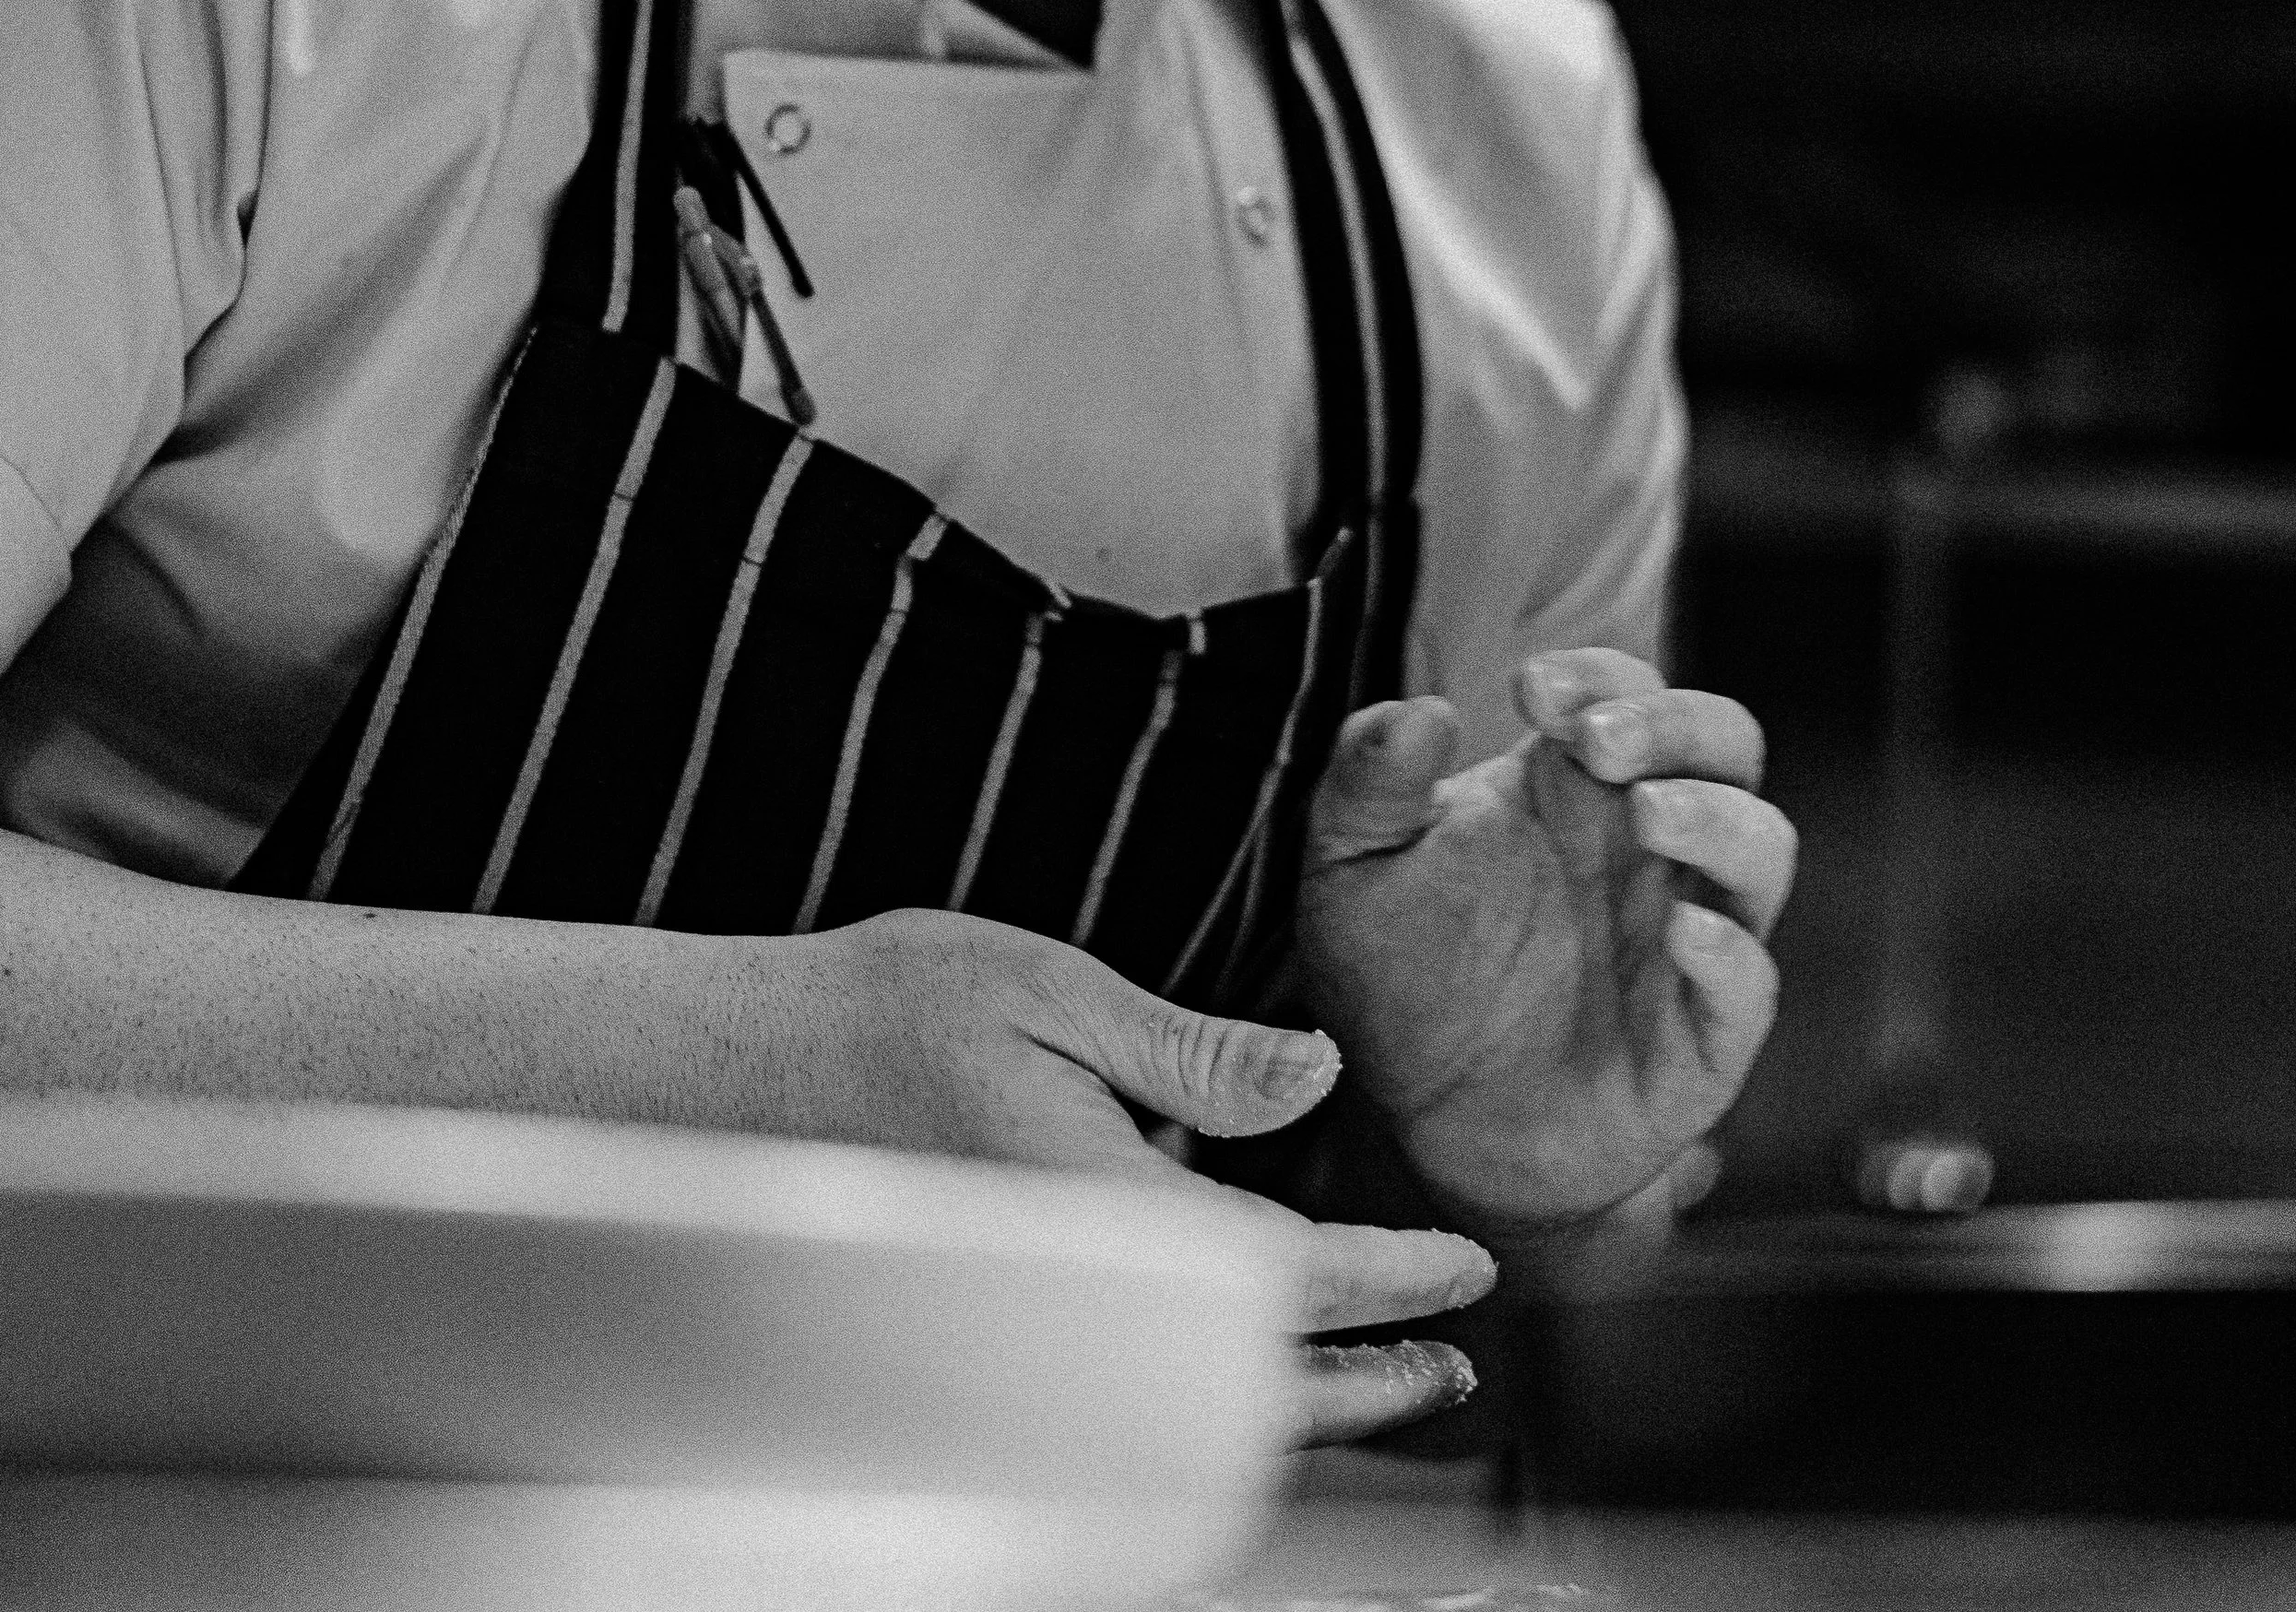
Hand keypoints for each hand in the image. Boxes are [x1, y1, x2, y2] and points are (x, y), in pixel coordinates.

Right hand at [762, 910, 1493, 1441]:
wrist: (728, 1082)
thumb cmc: (882, 1014)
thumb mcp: (1048, 987)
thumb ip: (1190, 1049)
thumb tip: (1317, 1078)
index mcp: (1101, 1207)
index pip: (1285, 1275)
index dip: (1392, 1279)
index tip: (1465, 1266)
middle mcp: (1075, 1300)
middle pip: (1254, 1383)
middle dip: (1370, 1378)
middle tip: (1455, 1363)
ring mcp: (1034, 1339)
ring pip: (1193, 1411)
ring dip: (1301, 1400)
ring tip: (1386, 1376)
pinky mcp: (999, 1345)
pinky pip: (1131, 1395)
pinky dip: (1214, 1394)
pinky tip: (1248, 1359)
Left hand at [1294, 651, 1795, 1241]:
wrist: (1426, 1125)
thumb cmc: (1401, 975)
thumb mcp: (1351, 868)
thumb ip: (1368, 781)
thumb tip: (1416, 708)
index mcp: (1572, 785)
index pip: (1624, 690)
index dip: (1597, 675)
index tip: (1531, 691)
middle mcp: (1646, 846)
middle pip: (1722, 744)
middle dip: (1674, 723)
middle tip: (1599, 738)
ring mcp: (1684, 936)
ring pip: (1762, 848)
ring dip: (1718, 817)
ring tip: (1649, 811)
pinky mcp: (1700, 1038)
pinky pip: (1751, 986)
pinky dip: (1732, 956)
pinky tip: (1683, 934)